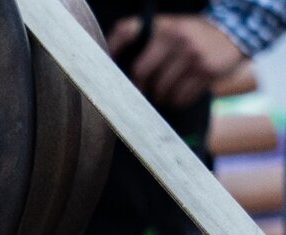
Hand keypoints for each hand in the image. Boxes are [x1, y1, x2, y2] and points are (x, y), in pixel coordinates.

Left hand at [108, 14, 246, 108]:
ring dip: (159, 98)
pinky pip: (181, 96)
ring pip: (161, 88)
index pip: (126, 31)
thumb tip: (114, 68)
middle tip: (141, 93)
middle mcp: (175, 37)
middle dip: (138, 88)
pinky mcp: (206, 70)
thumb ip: (148, 42)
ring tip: (161, 96)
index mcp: (162, 26)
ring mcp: (192, 54)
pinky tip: (178, 96)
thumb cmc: (192, 37)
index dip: (112, 49)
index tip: (108, 69)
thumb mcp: (171, 28)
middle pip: (140, 72)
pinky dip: (177, 101)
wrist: (235, 33)